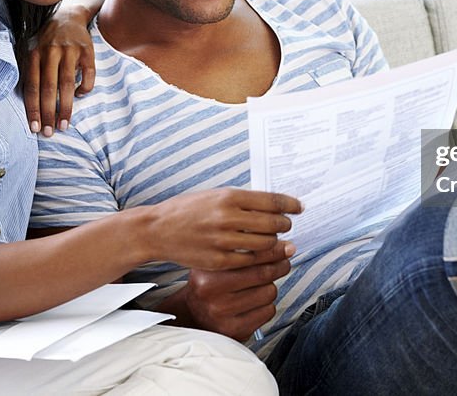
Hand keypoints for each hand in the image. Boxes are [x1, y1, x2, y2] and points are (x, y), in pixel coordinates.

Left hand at [24, 4, 95, 135]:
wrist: (68, 17)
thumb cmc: (47, 42)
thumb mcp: (33, 52)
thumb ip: (31, 74)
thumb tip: (32, 105)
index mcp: (34, 54)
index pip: (32, 86)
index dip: (33, 108)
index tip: (35, 127)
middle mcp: (50, 52)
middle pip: (48, 87)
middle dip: (49, 112)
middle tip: (50, 132)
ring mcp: (70, 51)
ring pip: (67, 84)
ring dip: (66, 107)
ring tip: (64, 124)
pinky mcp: (87, 50)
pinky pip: (88, 74)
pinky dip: (85, 88)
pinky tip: (81, 95)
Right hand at [136, 188, 302, 270]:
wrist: (157, 230)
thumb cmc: (187, 209)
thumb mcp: (214, 195)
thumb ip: (241, 200)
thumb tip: (272, 203)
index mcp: (228, 196)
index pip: (270, 200)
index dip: (289, 204)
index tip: (299, 207)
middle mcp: (227, 217)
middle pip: (272, 223)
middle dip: (284, 225)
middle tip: (287, 225)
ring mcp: (223, 240)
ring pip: (264, 244)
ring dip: (274, 243)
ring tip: (274, 240)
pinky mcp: (218, 260)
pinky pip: (249, 261)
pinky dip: (258, 258)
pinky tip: (259, 254)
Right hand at [183, 240, 295, 340]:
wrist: (192, 315)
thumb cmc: (209, 285)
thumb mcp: (216, 264)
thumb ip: (242, 251)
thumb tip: (282, 245)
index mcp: (207, 274)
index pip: (251, 257)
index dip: (274, 250)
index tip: (285, 247)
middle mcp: (213, 295)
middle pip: (263, 274)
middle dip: (279, 266)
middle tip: (283, 262)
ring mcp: (224, 315)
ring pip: (269, 292)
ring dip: (270, 287)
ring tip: (259, 286)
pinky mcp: (236, 331)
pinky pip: (268, 311)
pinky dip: (267, 305)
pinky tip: (255, 303)